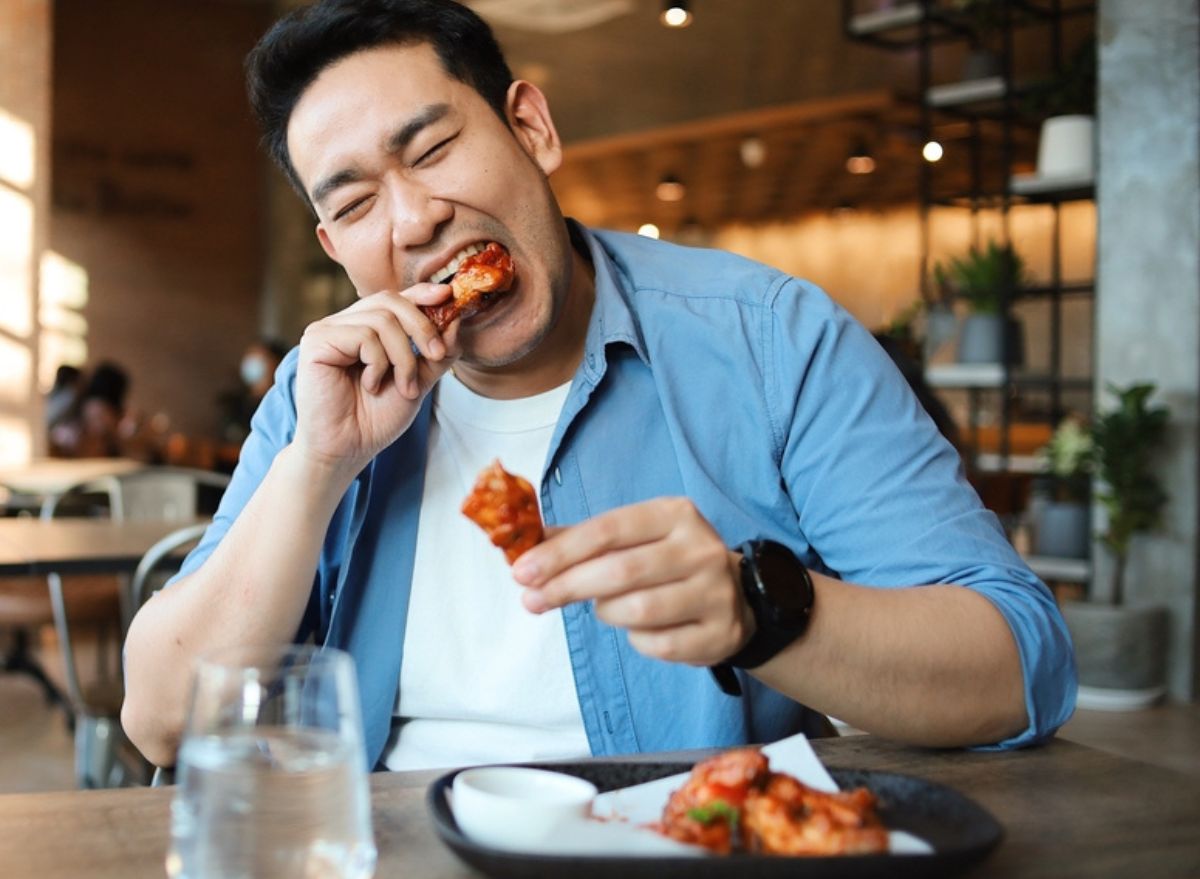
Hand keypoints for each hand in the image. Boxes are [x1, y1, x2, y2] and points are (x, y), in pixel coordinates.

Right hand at [293, 283, 456, 474]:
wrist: (348, 450)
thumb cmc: (375, 419)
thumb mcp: (418, 382)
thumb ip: (436, 353)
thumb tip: (456, 321)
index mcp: (365, 328)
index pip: (395, 298)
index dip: (421, 293)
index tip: (447, 296)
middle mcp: (344, 323)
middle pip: (390, 301)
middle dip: (422, 327)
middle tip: (436, 356)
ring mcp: (327, 330)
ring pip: (382, 321)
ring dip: (403, 357)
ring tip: (402, 387)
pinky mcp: (316, 341)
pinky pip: (363, 336)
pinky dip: (378, 363)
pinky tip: (371, 385)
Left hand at [511, 497, 752, 665]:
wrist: (741, 597)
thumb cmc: (670, 563)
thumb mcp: (636, 537)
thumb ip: (584, 538)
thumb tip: (529, 542)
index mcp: (674, 514)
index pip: (608, 530)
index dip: (560, 552)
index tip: (522, 571)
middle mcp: (700, 548)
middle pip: (620, 571)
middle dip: (567, 586)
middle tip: (532, 600)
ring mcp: (715, 592)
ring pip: (637, 611)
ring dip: (606, 613)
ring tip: (604, 609)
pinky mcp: (720, 632)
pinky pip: (657, 645)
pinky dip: (636, 639)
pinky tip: (639, 628)